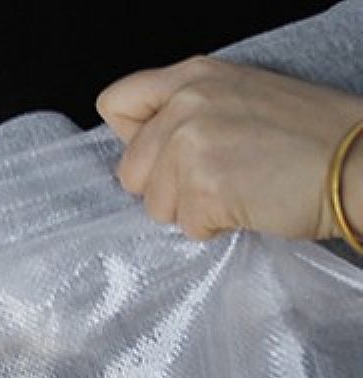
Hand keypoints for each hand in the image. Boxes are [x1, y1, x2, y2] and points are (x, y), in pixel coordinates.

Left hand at [95, 55, 362, 240]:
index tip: (161, 157)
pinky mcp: (204, 186)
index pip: (115, 103)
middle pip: (129, 170)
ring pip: (155, 204)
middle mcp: (185, 103)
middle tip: (215, 181)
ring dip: (192, 209)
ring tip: (238, 191)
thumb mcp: (240, 97)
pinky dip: (215, 226)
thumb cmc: (310, 137)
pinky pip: (186, 226)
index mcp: (192, 76)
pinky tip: (248, 206)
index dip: (132, 140)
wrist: (360, 163)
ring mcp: (191, 144)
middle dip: (164, 188)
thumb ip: (187, 111)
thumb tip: (148, 147)